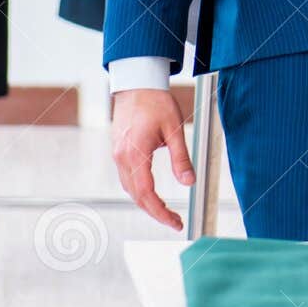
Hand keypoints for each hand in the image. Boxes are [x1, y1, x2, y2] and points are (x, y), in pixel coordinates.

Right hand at [111, 89, 194, 230]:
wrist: (137, 83)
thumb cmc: (156, 102)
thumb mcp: (175, 130)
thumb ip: (181, 158)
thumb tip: (189, 183)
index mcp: (135, 155)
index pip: (147, 195)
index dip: (161, 213)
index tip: (175, 222)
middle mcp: (122, 158)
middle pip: (136, 196)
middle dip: (155, 212)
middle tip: (174, 221)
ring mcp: (118, 154)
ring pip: (130, 188)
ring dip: (146, 202)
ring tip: (165, 210)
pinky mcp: (118, 150)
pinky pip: (127, 178)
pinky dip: (139, 190)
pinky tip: (150, 192)